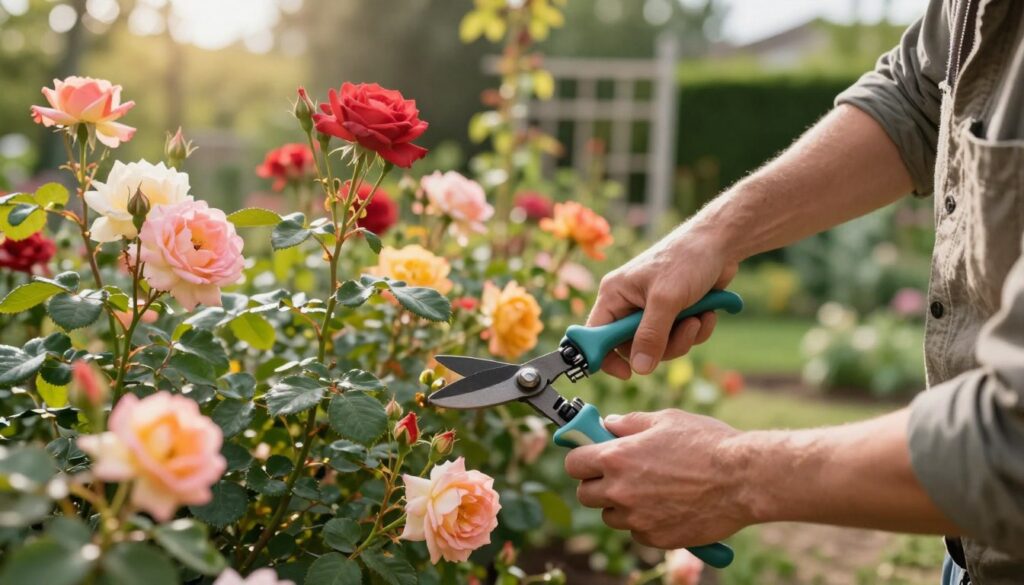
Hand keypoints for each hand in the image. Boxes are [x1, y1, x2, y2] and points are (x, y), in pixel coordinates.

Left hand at [564, 410, 751, 548]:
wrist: (743, 479)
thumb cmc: (708, 443)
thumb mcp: (666, 419)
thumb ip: (630, 423)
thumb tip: (609, 424)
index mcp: (617, 457)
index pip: (573, 463)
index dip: (582, 458)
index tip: (591, 456)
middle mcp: (621, 490)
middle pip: (585, 495)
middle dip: (597, 484)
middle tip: (619, 474)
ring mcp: (638, 518)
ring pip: (610, 516)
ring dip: (620, 505)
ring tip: (649, 489)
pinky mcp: (656, 538)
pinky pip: (637, 531)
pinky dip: (645, 521)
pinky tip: (668, 505)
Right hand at [589, 227, 737, 378]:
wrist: (720, 243)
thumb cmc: (686, 259)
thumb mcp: (666, 299)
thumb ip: (651, 335)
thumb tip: (639, 368)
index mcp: (615, 295)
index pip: (597, 335)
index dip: (606, 357)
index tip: (626, 374)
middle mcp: (629, 304)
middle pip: (634, 347)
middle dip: (664, 345)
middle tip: (684, 330)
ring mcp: (652, 310)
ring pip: (660, 346)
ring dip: (684, 337)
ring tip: (699, 317)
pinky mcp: (674, 313)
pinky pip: (679, 338)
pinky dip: (696, 330)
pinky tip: (707, 313)